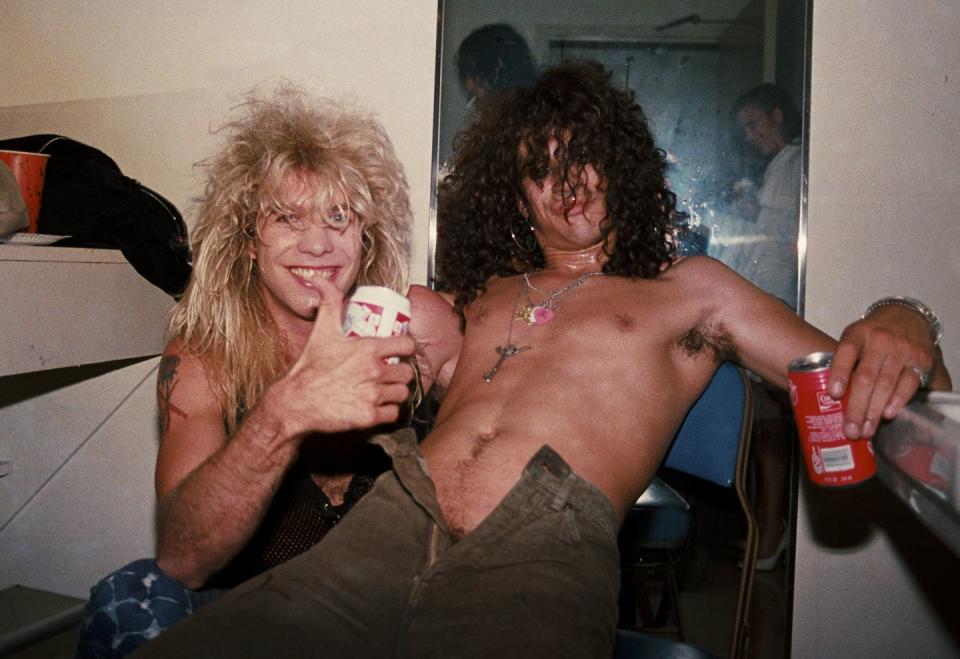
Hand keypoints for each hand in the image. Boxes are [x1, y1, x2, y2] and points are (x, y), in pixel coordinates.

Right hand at [275, 277, 415, 435]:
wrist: (296, 402)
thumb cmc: (310, 367)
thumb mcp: (322, 331)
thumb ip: (329, 303)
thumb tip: (322, 280)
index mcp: (368, 349)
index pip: (407, 345)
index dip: (407, 347)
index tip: (402, 351)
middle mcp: (374, 372)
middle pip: (407, 372)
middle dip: (400, 373)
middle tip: (391, 374)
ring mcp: (373, 395)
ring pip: (402, 393)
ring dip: (395, 392)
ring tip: (384, 390)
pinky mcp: (369, 417)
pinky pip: (393, 414)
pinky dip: (388, 412)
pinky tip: (378, 406)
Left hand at [829, 305, 939, 437]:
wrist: (907, 316)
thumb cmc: (872, 334)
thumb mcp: (854, 337)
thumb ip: (843, 360)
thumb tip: (821, 395)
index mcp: (858, 334)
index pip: (846, 352)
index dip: (839, 373)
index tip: (834, 394)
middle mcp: (880, 340)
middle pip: (866, 377)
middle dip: (857, 406)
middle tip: (850, 430)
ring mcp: (902, 350)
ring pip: (886, 384)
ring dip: (874, 411)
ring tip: (865, 430)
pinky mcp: (920, 360)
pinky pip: (908, 384)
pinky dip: (897, 401)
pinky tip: (887, 415)